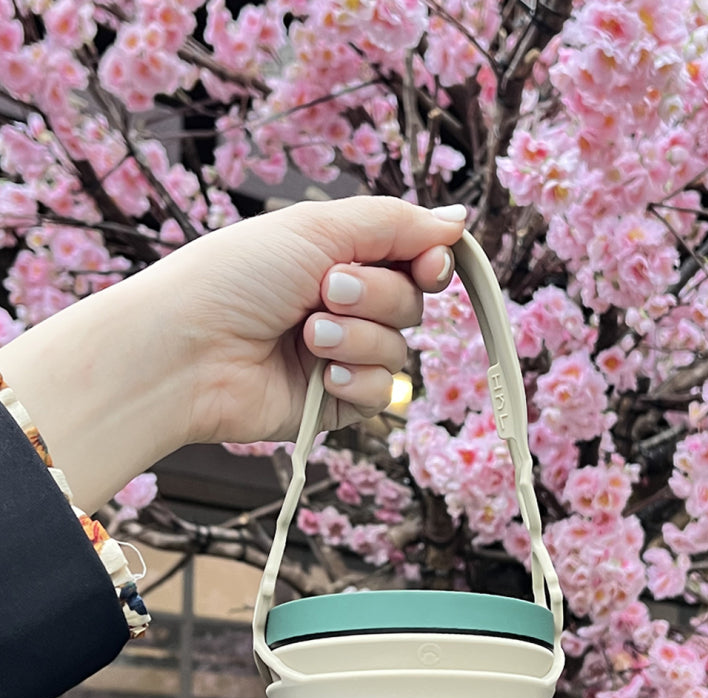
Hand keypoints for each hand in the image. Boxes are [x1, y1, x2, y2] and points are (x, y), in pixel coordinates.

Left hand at [0, 196, 464, 510]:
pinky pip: (382, 393)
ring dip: (359, 338)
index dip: (430, 264)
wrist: (186, 352)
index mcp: (339, 258)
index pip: (413, 260)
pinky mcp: (336, 402)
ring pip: (399, 349)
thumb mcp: (317, 228)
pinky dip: (356, 381)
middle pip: (411, 303)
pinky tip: (321, 376)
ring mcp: (340, 356)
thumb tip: (457, 221)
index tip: (428, 266)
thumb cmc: (237, 277)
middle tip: (327, 292)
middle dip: (377, 296)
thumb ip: (395, 223)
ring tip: (309, 336)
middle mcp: (345, 306)